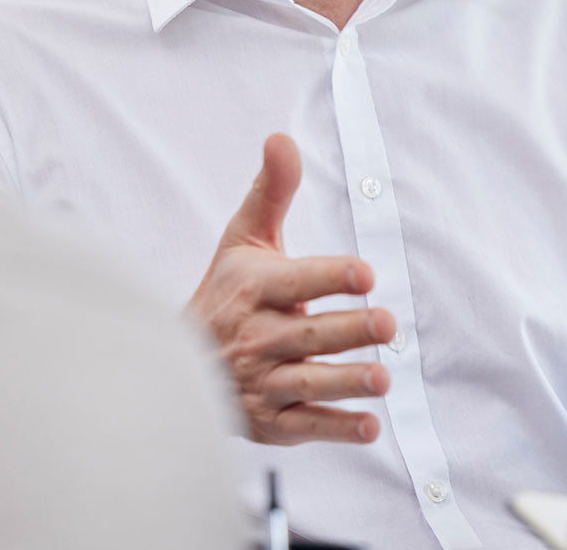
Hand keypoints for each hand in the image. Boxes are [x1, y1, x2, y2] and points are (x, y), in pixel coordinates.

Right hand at [187, 132, 394, 443]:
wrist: (178, 359)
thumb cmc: (226, 289)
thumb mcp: (244, 236)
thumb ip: (273, 189)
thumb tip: (281, 137)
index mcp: (253, 288)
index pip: (295, 282)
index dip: (329, 277)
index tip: (364, 272)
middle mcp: (256, 336)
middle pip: (308, 335)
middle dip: (348, 331)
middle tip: (387, 323)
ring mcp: (261, 381)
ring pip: (307, 383)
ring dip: (346, 382)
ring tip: (384, 378)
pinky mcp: (269, 420)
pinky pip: (304, 425)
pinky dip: (335, 428)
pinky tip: (369, 424)